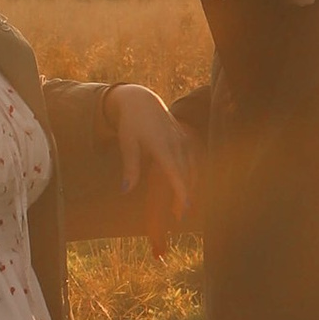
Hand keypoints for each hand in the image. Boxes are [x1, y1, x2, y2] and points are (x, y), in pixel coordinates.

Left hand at [108, 84, 194, 249]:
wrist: (141, 101)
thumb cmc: (131, 124)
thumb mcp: (127, 143)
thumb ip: (130, 167)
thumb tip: (125, 190)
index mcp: (162, 145)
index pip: (175, 172)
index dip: (181, 191)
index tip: (185, 208)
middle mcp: (176, 143)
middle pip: (186, 174)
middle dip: (185, 196)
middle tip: (180, 217)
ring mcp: (183, 140)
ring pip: (192, 168)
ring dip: (191, 187)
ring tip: (183, 207)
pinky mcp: (185, 139)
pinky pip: (193, 161)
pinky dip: (192, 176)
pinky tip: (188, 187)